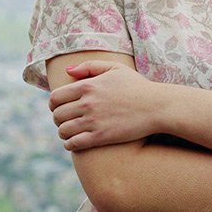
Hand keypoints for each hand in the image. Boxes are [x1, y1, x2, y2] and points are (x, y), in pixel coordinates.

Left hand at [49, 59, 163, 150]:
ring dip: (64, 132)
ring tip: (70, 131)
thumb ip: (90, 66)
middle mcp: (87, 103)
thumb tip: (68, 71)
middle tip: (66, 120)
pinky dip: (69, 144)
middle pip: (57, 115)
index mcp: (88, 86)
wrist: (157, 106)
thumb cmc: (137, 86)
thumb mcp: (115, 69)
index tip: (59, 107)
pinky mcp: (101, 137)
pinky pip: (73, 144)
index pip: (55, 97)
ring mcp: (93, 121)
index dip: (54, 104)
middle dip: (58, 118)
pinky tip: (75, 142)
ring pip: (63, 130)